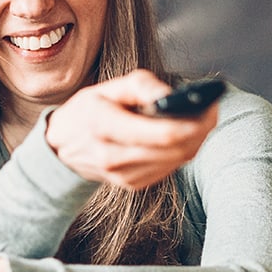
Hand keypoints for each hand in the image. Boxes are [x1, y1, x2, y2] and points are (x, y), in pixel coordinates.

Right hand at [44, 69, 218, 188]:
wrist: (60, 148)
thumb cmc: (86, 112)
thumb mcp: (106, 88)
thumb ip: (141, 86)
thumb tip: (174, 96)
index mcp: (103, 126)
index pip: (162, 134)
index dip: (193, 122)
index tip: (209, 106)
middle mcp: (112, 157)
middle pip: (176, 149)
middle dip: (200, 128)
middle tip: (211, 109)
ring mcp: (122, 176)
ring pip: (177, 160)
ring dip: (194, 139)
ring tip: (200, 118)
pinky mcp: (131, 184)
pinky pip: (169, 167)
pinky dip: (180, 150)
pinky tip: (179, 135)